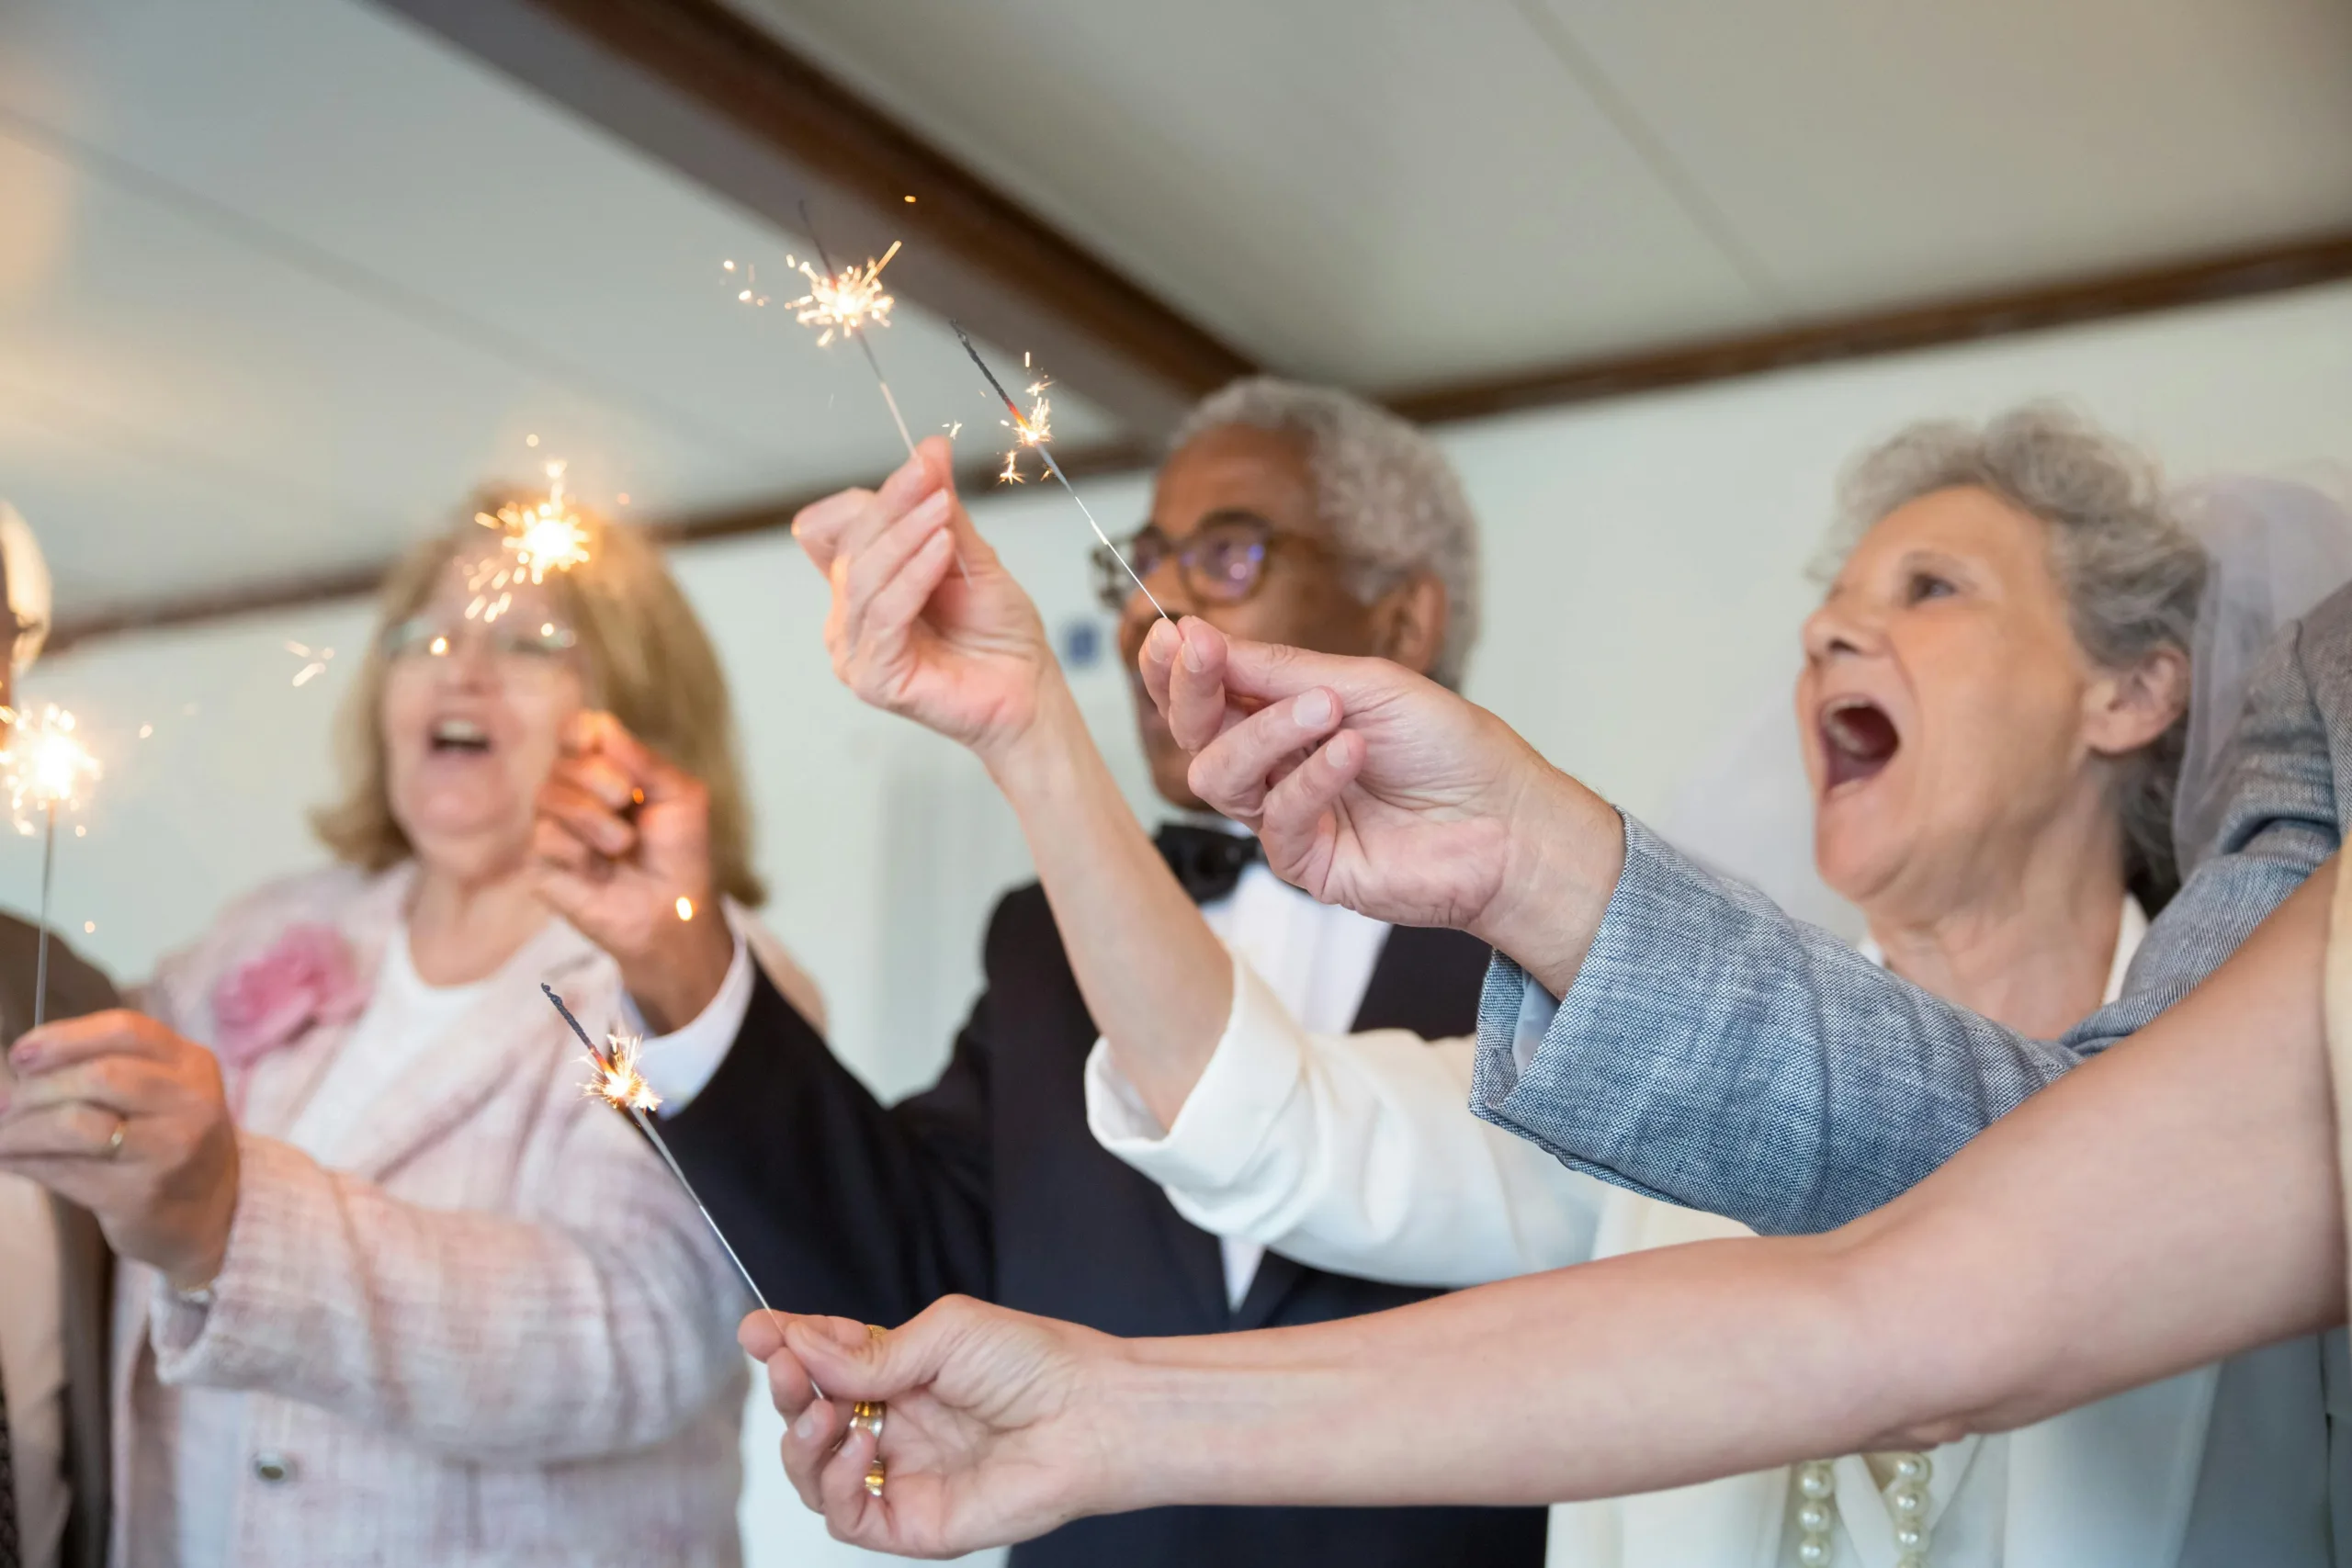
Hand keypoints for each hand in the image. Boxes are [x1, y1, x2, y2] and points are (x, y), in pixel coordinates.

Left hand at [0, 1010, 239, 1288]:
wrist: (212, 1211)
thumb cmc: (169, 1138)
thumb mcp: (163, 1090)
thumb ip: (111, 1066)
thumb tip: (21, 1066)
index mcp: (192, 1064)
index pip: (125, 1030)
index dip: (64, 1037)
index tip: (21, 1055)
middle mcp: (190, 1101)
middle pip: (99, 1076)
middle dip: (37, 1089)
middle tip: (6, 1106)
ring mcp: (170, 1149)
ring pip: (77, 1124)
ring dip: (23, 1129)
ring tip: (3, 1135)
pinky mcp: (141, 1194)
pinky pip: (66, 1171)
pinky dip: (26, 1162)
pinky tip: (11, 1159)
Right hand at [532, 710, 734, 1032]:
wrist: (674, 910)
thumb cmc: (680, 853)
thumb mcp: (681, 797)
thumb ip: (644, 760)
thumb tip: (600, 725)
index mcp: (606, 769)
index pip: (575, 731)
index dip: (581, 732)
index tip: (597, 743)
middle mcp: (573, 792)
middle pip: (563, 761)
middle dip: (600, 778)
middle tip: (629, 801)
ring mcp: (553, 827)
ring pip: (547, 797)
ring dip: (594, 818)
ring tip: (623, 845)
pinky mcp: (540, 864)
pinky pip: (544, 837)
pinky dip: (580, 852)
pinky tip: (599, 871)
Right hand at [740, 1298, 1121, 1556]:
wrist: (1089, 1414)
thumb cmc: (1034, 1364)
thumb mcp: (944, 1334)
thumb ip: (870, 1353)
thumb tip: (800, 1346)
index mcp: (901, 1374)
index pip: (826, 1363)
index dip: (787, 1347)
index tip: (756, 1330)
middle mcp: (895, 1426)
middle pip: (809, 1418)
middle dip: (787, 1392)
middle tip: (785, 1368)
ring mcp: (902, 1476)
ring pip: (815, 1475)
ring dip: (803, 1441)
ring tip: (825, 1414)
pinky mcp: (914, 1523)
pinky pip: (849, 1517)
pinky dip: (838, 1485)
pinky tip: (858, 1449)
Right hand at [793, 437, 1064, 771]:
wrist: (1028, 691)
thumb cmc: (1000, 634)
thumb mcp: (971, 556)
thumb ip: (944, 508)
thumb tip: (931, 449)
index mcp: (863, 585)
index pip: (838, 527)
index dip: (875, 496)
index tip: (924, 466)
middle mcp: (849, 616)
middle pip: (850, 545)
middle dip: (893, 506)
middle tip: (932, 479)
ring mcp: (854, 650)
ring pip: (864, 577)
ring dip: (906, 537)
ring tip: (944, 514)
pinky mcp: (872, 678)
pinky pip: (885, 615)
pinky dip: (913, 576)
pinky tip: (942, 551)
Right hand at [1138, 619, 1625, 984]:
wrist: (1510, 820)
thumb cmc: (1450, 747)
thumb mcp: (1364, 683)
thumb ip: (1279, 668)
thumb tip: (1199, 637)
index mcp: (1283, 715)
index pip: (1207, 692)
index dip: (1177, 666)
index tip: (1170, 632)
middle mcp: (1275, 766)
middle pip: (1196, 733)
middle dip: (1192, 690)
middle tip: (1203, 653)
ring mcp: (1287, 816)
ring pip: (1222, 776)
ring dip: (1266, 731)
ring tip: (1327, 708)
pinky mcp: (1307, 864)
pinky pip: (1279, 819)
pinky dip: (1313, 778)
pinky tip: (1352, 752)